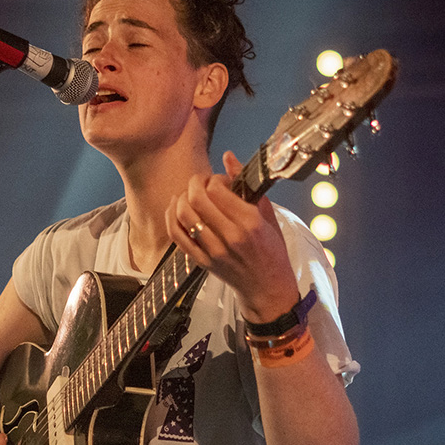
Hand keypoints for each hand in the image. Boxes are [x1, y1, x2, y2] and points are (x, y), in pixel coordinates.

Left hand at [167, 151, 299, 322]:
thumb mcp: (268, 215)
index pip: (218, 190)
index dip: (214, 179)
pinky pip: (177, 236)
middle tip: (201, 183)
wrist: (267, 288)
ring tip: (189, 195)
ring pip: (184, 215)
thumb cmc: (272, 251)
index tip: (220, 181)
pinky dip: (172, 218)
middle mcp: (230, 236)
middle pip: (197, 199)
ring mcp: (214, 251)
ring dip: (182, 198)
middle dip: (195, 183)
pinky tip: (176, 208)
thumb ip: (247, 185)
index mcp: (250, 222)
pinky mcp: (202, 261)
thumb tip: (228, 156)